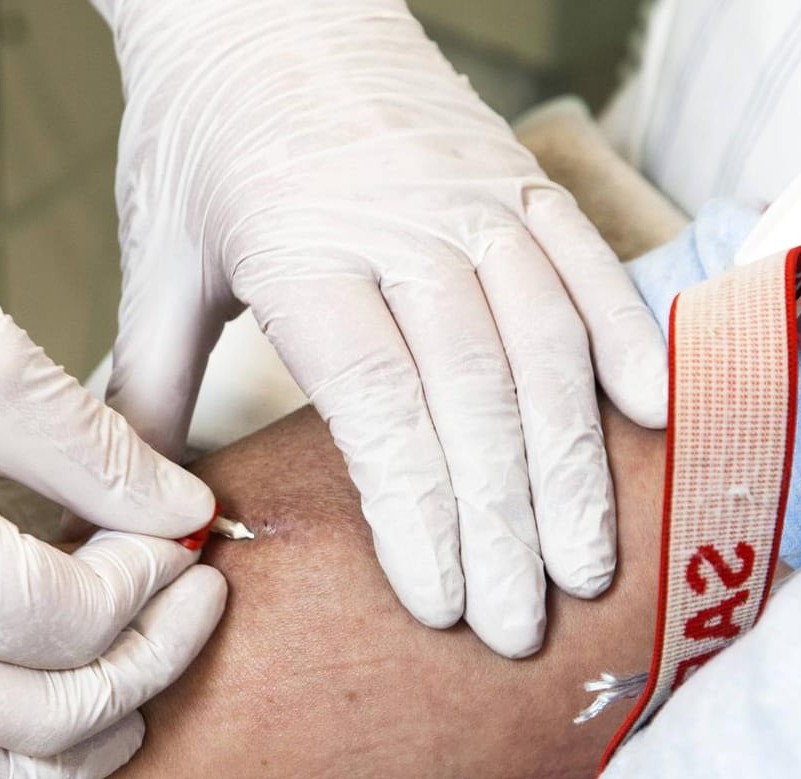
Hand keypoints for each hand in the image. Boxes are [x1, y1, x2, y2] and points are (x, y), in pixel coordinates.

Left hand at [95, 0, 665, 656]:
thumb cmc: (197, 128)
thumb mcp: (158, 258)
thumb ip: (154, 387)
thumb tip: (146, 511)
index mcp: (302, 255)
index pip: (379, 406)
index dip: (418, 513)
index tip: (439, 605)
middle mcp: (402, 228)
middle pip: (473, 397)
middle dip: (503, 526)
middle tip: (521, 629)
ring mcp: (474, 197)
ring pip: (544, 344)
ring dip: (574, 463)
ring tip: (589, 563)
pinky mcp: (517, 173)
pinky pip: (588, 262)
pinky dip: (625, 338)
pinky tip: (654, 416)